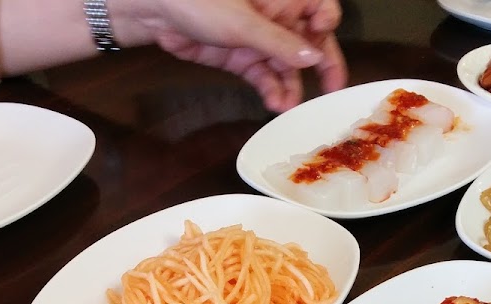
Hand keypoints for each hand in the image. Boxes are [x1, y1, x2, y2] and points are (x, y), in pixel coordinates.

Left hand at [114, 0, 347, 111]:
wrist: (157, 11)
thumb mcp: (244, 21)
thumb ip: (280, 41)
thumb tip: (313, 56)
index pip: (320, 7)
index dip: (326, 23)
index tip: (323, 37)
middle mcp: (276, 17)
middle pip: (308, 42)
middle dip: (321, 65)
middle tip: (333, 90)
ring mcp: (259, 39)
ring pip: (286, 65)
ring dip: (292, 85)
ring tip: (291, 106)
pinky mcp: (242, 57)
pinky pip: (264, 76)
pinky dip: (272, 90)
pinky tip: (276, 103)